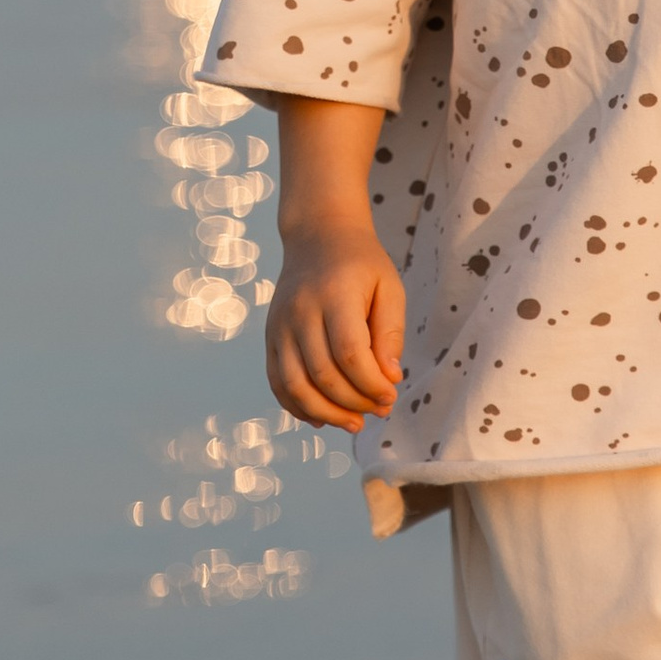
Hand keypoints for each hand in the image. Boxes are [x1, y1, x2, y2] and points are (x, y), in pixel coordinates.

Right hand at [265, 213, 404, 430]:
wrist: (318, 236)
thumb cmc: (361, 265)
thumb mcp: (389, 288)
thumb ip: (390, 333)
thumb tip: (389, 379)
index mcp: (334, 294)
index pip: (350, 353)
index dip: (371, 384)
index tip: (390, 396)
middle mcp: (299, 311)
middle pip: (323, 374)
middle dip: (354, 402)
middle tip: (379, 410)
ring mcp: (279, 325)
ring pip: (294, 385)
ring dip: (326, 413)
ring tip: (353, 423)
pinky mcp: (270, 337)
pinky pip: (277, 382)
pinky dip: (298, 407)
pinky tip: (323, 417)